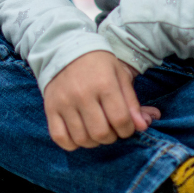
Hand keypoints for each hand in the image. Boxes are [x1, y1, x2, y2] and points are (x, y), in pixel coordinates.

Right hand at [42, 51, 156, 149]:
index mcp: (104, 84)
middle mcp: (82, 94)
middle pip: (101, 133)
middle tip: (111, 128)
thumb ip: (132, 103)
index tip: (126, 125)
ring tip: (96, 130)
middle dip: (112, 137)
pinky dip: (72, 143)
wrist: (65, 49)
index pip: (121, 120)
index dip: (127, 129)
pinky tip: (79, 134)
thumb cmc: (98, 64)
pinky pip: (60, 138)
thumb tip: (143, 126)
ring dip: (93, 141)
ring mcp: (64, 102)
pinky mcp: (50, 108)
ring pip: (82, 138)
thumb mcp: (120, 76)